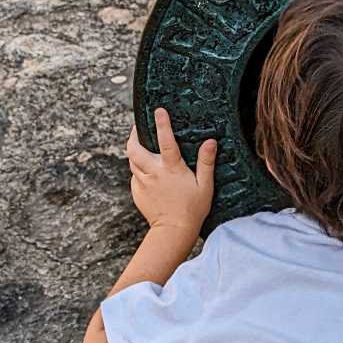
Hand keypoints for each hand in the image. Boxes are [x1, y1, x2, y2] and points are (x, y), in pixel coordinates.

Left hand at [126, 108, 215, 240]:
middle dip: (133, 135)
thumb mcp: (205, 185)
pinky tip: (147, 169)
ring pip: (132, 160)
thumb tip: (210, 142)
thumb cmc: (193, 209)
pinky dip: (138, 169)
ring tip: (140, 144)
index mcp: (171, 169)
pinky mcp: (137, 192)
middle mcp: (153, 173)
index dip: (162, 124)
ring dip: (134, 150)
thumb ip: (206, 162)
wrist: (173, 232)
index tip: (159, 110)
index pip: (165, 140)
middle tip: (138, 127)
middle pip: (134, 148)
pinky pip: (134, 175)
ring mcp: (142, 183)